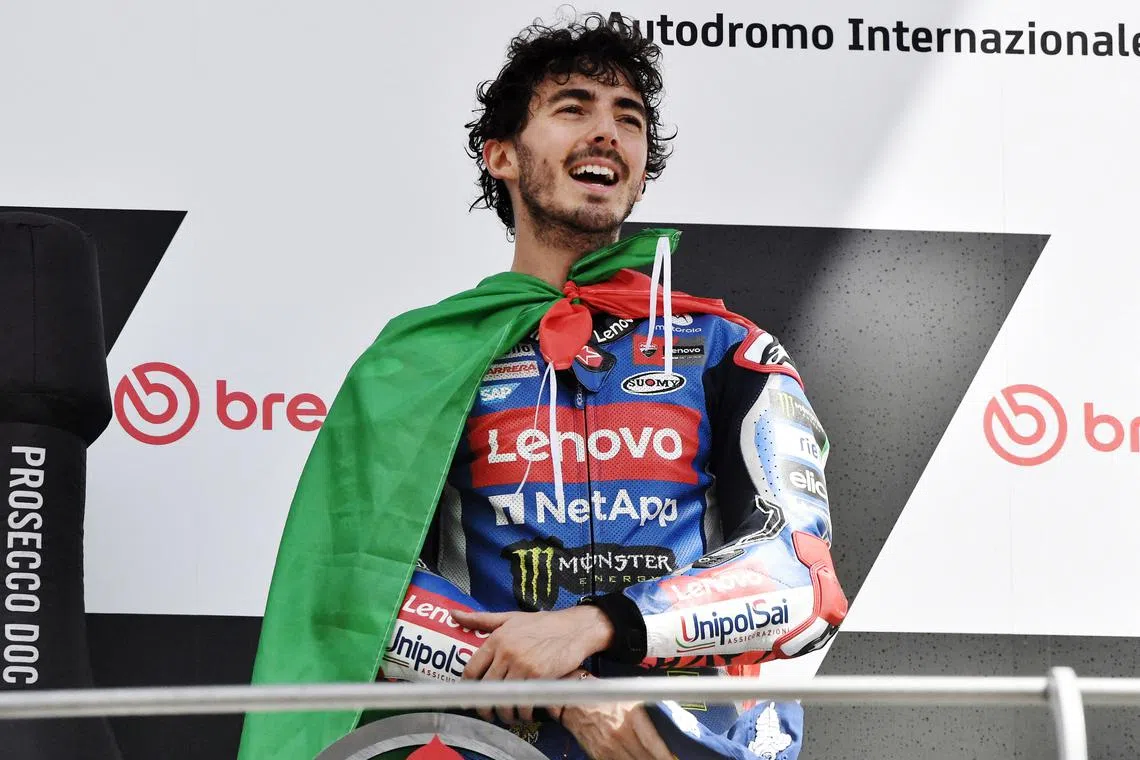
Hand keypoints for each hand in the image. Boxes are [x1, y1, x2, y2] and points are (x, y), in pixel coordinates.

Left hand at [452, 605, 612, 723]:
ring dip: (503, 712)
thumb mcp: (510, 617)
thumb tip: (454, 614)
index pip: (472, 669)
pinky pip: (522, 701)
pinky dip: (522, 712)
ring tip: (507, 715)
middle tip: (487, 712)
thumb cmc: (543, 624)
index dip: (468, 688)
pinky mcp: (538, 675)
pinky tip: (525, 712)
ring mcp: (522, 664)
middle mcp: (506, 651)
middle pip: (485, 688)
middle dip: (483, 706)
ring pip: (502, 698)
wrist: (576, 628)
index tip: (469, 696)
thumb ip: (482, 619)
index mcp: (496, 638)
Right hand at [558, 689, 672, 759]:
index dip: (667, 756)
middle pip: (646, 758)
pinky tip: (634, 759)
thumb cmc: (602, 694)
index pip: (656, 746)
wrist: (572, 699)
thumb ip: (649, 711)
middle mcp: (621, 734)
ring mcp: (609, 748)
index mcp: (631, 717)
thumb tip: (670, 724)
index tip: (674, 758)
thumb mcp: (630, 696)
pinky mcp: (599, 755)